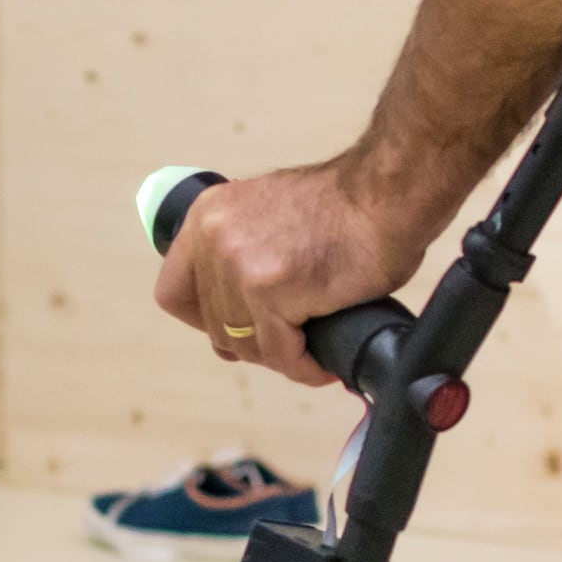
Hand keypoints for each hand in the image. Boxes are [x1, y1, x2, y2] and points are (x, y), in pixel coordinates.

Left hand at [151, 159, 425, 387]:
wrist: (387, 193)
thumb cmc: (347, 206)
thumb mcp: (269, 214)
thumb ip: (243, 251)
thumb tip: (237, 310)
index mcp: (208, 215)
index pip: (174, 291)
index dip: (203, 320)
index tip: (233, 329)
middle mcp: (214, 236)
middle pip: (212, 325)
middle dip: (252, 342)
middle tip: (290, 343)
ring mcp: (239, 263)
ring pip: (244, 344)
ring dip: (279, 357)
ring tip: (310, 352)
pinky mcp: (270, 288)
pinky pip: (280, 354)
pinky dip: (303, 368)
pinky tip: (323, 365)